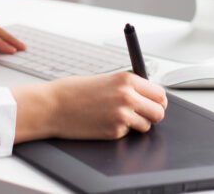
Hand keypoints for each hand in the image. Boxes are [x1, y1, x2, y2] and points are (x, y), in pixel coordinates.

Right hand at [11, 72, 167, 141]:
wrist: (54, 105)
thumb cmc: (74, 91)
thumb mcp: (106, 79)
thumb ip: (128, 86)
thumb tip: (147, 96)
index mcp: (127, 79)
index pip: (159, 93)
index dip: (157, 100)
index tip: (153, 103)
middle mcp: (128, 96)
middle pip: (159, 111)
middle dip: (153, 114)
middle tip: (142, 114)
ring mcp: (122, 115)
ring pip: (147, 126)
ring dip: (138, 124)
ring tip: (119, 117)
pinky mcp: (115, 132)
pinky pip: (128, 134)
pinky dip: (120, 130)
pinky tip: (105, 122)